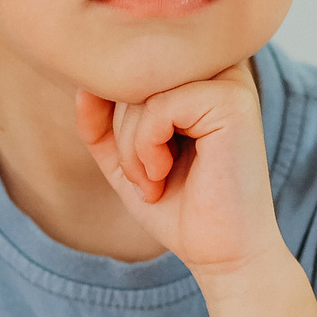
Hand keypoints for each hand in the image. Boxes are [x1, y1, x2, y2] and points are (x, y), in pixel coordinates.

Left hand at [76, 63, 282, 275]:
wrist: (223, 252)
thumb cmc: (177, 204)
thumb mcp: (123, 155)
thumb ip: (101, 117)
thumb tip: (83, 83)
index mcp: (198, 70)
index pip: (127, 64)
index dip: (109, 111)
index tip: (131, 160)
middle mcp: (217, 63)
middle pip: (133, 72)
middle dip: (119, 130)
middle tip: (143, 177)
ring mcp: (229, 78)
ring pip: (141, 87)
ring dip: (129, 145)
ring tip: (153, 180)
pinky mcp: (233, 99)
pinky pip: (157, 106)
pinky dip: (145, 148)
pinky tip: (164, 174)